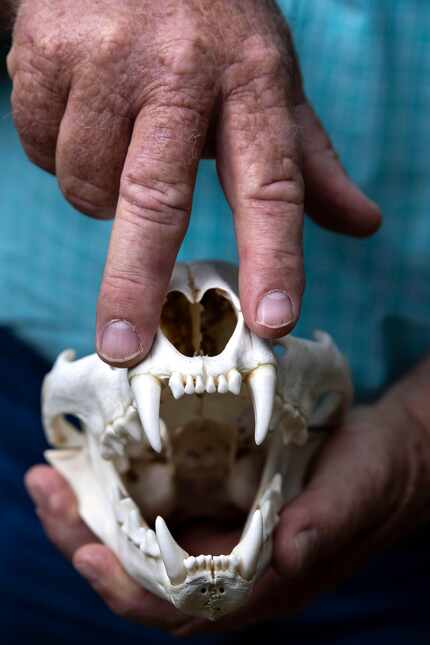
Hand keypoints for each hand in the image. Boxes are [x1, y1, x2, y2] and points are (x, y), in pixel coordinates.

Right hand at [7, 0, 379, 365]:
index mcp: (251, 79)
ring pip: (88, 186)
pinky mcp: (44, 59)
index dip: (274, 258)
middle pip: (155, 198)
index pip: (272, 184)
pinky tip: (80, 112)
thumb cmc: (207, 31)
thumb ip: (311, 161)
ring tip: (120, 139)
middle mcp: (179, 70)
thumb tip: (364, 224)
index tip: (270, 320)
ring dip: (99, 191)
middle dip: (137, 282)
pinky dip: (60, 154)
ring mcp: (105, 61)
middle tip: (125, 347)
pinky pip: (42, 152)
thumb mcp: (269, 82)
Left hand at [25, 361, 429, 633]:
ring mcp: (221, 533)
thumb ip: (321, 527)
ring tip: (55, 475)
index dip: (127, 588)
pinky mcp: (219, 500)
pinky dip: (123, 486)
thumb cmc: (375, 477)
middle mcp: (231, 565)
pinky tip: (101, 457)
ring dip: (94, 512)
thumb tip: (283, 553)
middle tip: (47, 490)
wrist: (385, 454)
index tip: (86, 550)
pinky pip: (159, 502)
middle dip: (86, 541)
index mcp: (263, 581)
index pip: (179, 606)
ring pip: (141, 540)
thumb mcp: (354, 495)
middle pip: (140, 575)